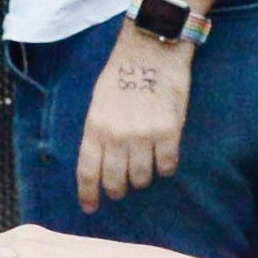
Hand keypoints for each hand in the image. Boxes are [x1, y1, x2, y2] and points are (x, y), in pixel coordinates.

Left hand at [75, 33, 190, 209]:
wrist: (152, 49)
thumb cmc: (122, 73)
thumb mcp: (98, 101)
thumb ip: (98, 132)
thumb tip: (101, 162)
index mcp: (95, 127)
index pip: (88, 171)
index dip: (88, 194)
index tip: (91, 208)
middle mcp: (117, 135)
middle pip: (115, 181)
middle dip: (117, 190)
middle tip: (121, 189)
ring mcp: (144, 135)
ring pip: (141, 178)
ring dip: (141, 179)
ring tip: (143, 169)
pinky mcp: (169, 132)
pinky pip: (167, 166)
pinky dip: (165, 168)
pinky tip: (164, 159)